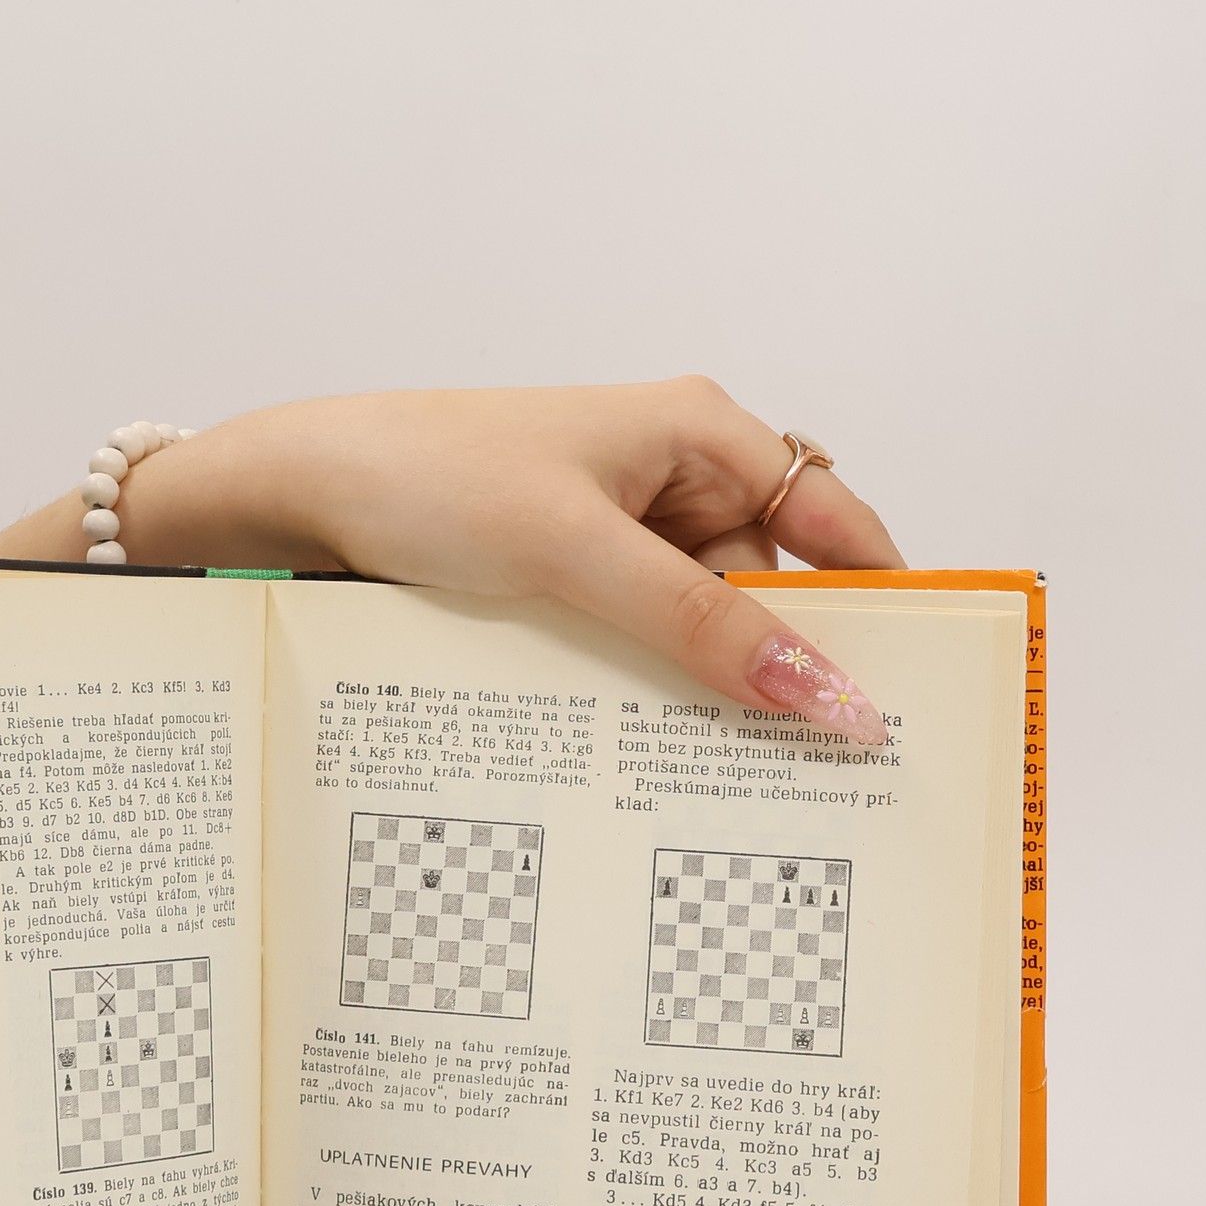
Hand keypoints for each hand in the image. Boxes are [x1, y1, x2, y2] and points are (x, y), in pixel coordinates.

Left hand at [0, 380, 902, 745]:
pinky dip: (639, 684)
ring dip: (700, 686)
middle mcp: (670, 475)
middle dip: (779, 667)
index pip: (835, 522)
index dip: (880, 606)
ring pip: (696, 624)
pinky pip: (633, 638)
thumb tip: (827, 694)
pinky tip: (636, 741)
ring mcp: (613, 529)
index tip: (903, 699)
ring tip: (714, 770)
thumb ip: (706, 627)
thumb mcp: (583, 555)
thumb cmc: (433, 480)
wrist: (302, 492)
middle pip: (769, 586)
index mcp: (701, 433)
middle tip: (804, 773)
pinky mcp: (564, 576)